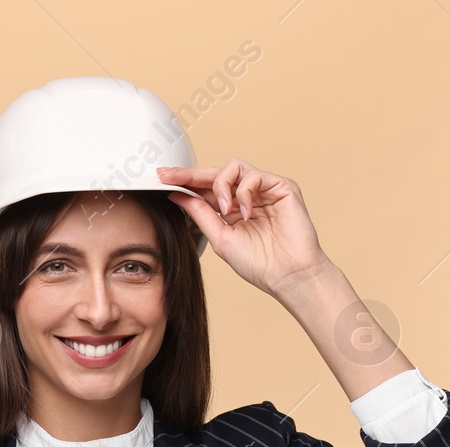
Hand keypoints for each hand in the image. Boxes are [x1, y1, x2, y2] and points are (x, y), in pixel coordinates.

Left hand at [157, 158, 331, 299]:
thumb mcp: (220, 237)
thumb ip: (200, 213)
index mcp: (232, 210)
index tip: (161, 177)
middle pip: (216, 173)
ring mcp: (265, 190)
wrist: (288, 275)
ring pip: (234, 167)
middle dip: (191, 173)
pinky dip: (244, 193)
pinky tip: (246, 212)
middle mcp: (247, 197)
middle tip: (169, 175)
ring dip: (222, 186)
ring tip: (225, 210)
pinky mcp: (282, 187)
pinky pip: (254, 176)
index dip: (184, 181)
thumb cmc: (259, 264)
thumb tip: (176, 194)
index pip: (205, 189)